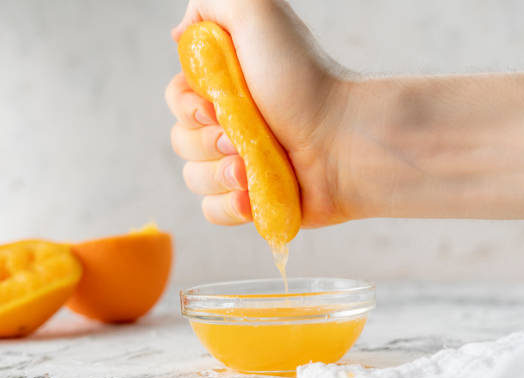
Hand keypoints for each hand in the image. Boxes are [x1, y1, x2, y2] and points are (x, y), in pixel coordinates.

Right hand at [166, 0, 348, 227]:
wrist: (346, 141)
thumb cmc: (305, 79)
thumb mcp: (258, 13)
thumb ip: (212, 3)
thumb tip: (180, 35)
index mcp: (227, 86)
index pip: (177, 100)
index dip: (187, 108)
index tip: (215, 107)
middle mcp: (232, 124)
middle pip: (181, 141)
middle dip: (207, 142)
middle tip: (240, 137)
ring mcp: (243, 163)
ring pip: (194, 178)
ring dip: (219, 174)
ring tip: (253, 168)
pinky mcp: (255, 199)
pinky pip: (214, 211)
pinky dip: (230, 207)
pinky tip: (253, 195)